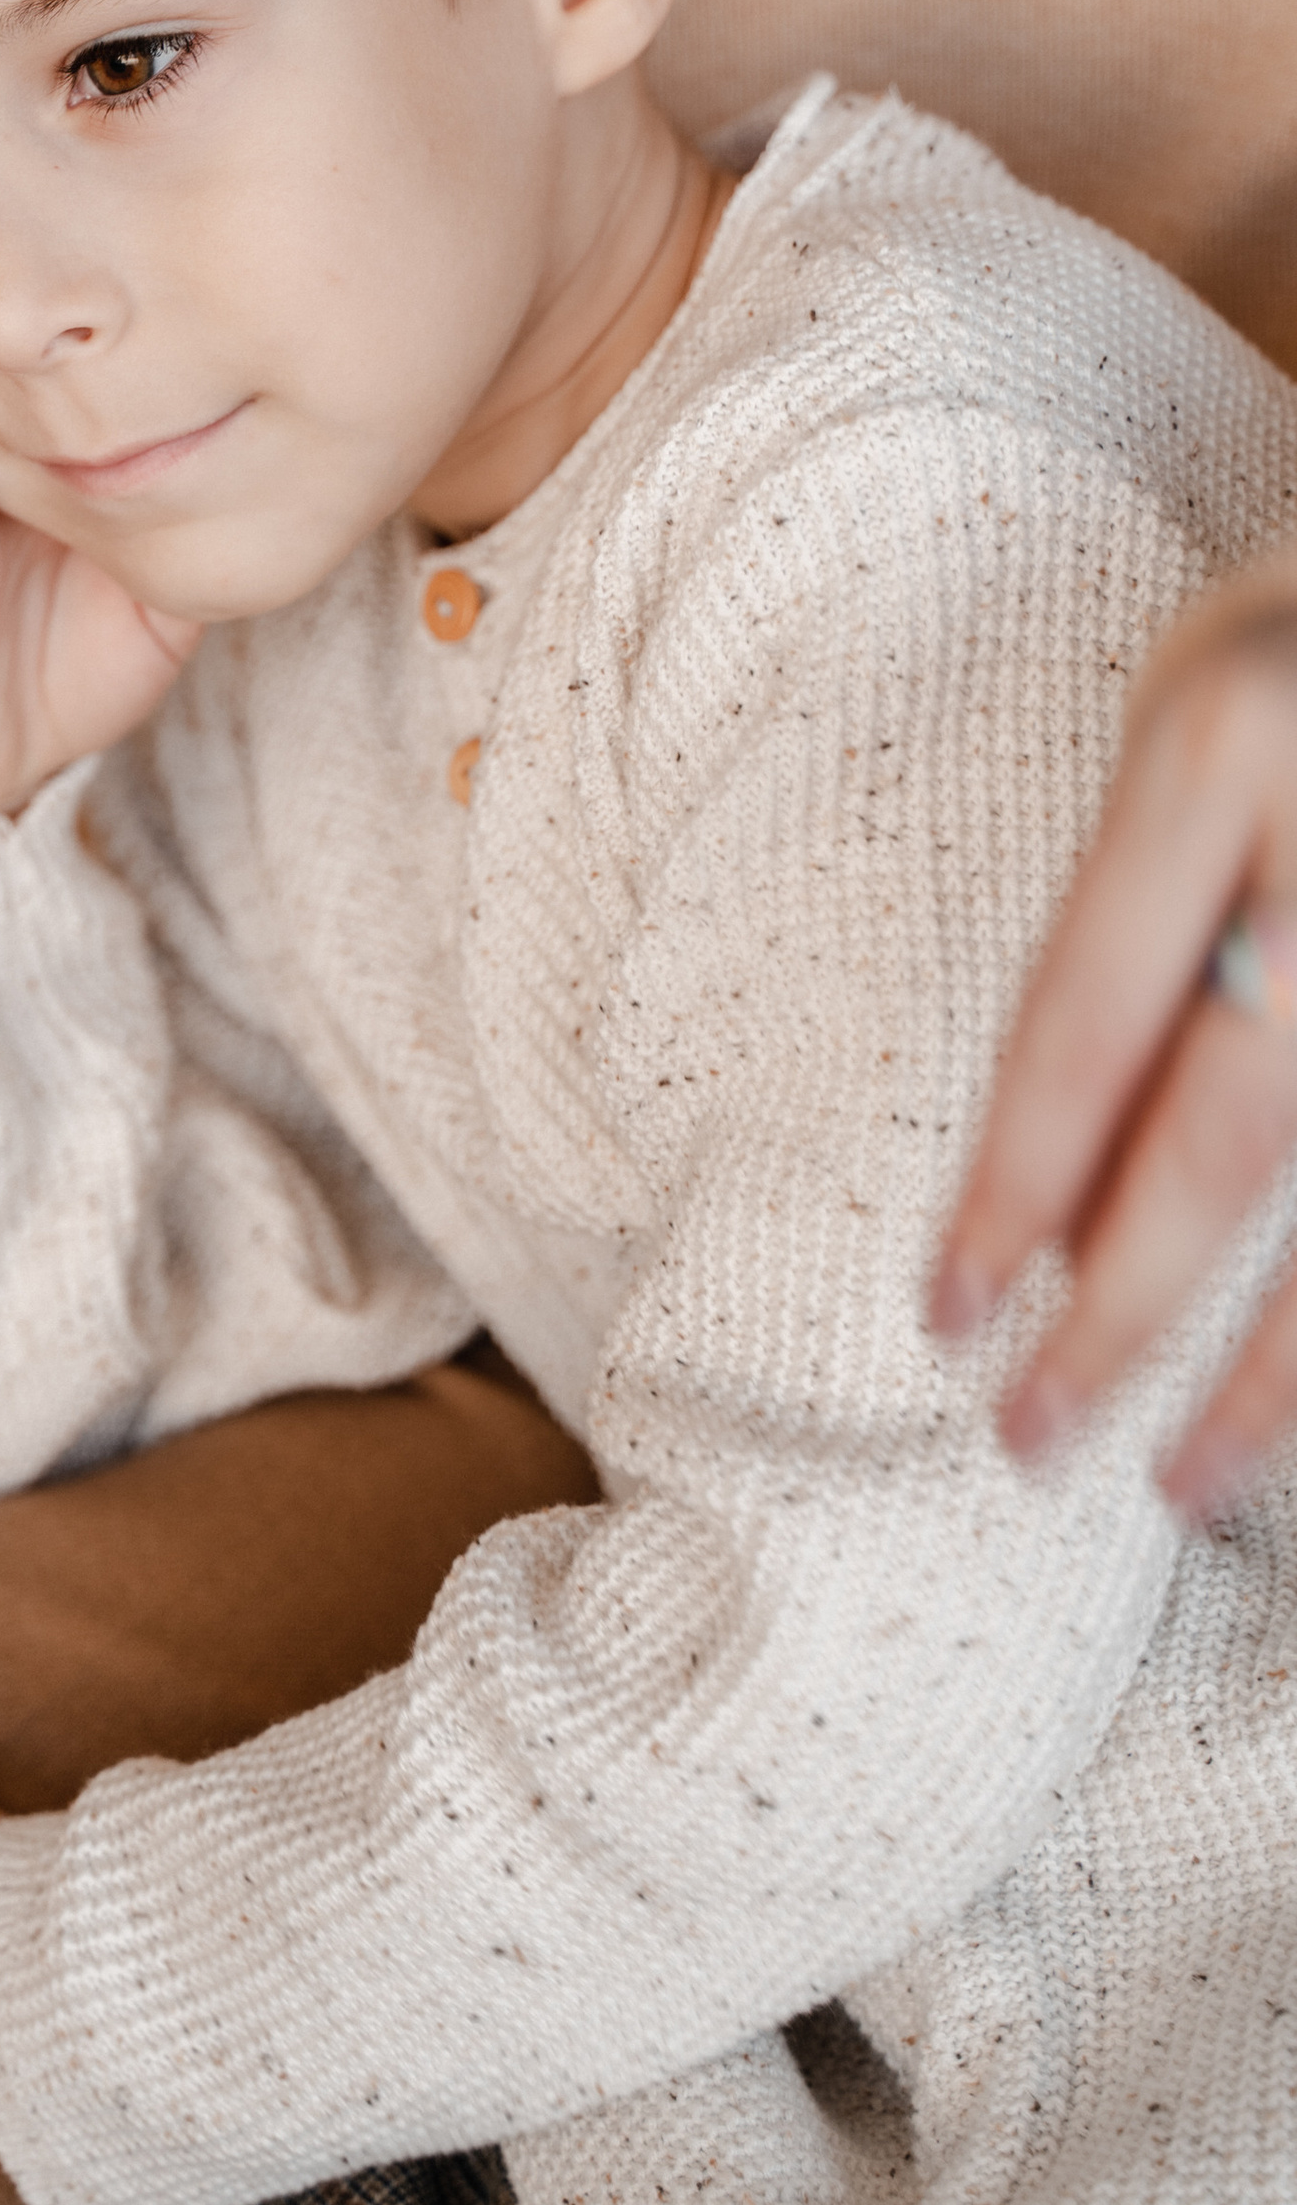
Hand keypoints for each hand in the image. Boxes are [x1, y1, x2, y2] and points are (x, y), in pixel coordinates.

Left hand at [933, 547, 1296, 1516]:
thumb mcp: (1185, 717)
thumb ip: (1126, 929)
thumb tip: (1058, 1195)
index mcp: (1217, 750)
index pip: (1086, 1018)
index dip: (1010, 1186)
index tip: (941, 1319)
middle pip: (1228, 1135)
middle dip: (1123, 1313)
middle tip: (1023, 1441)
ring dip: (1271, 1377)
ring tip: (1180, 1487)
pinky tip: (1287, 1406)